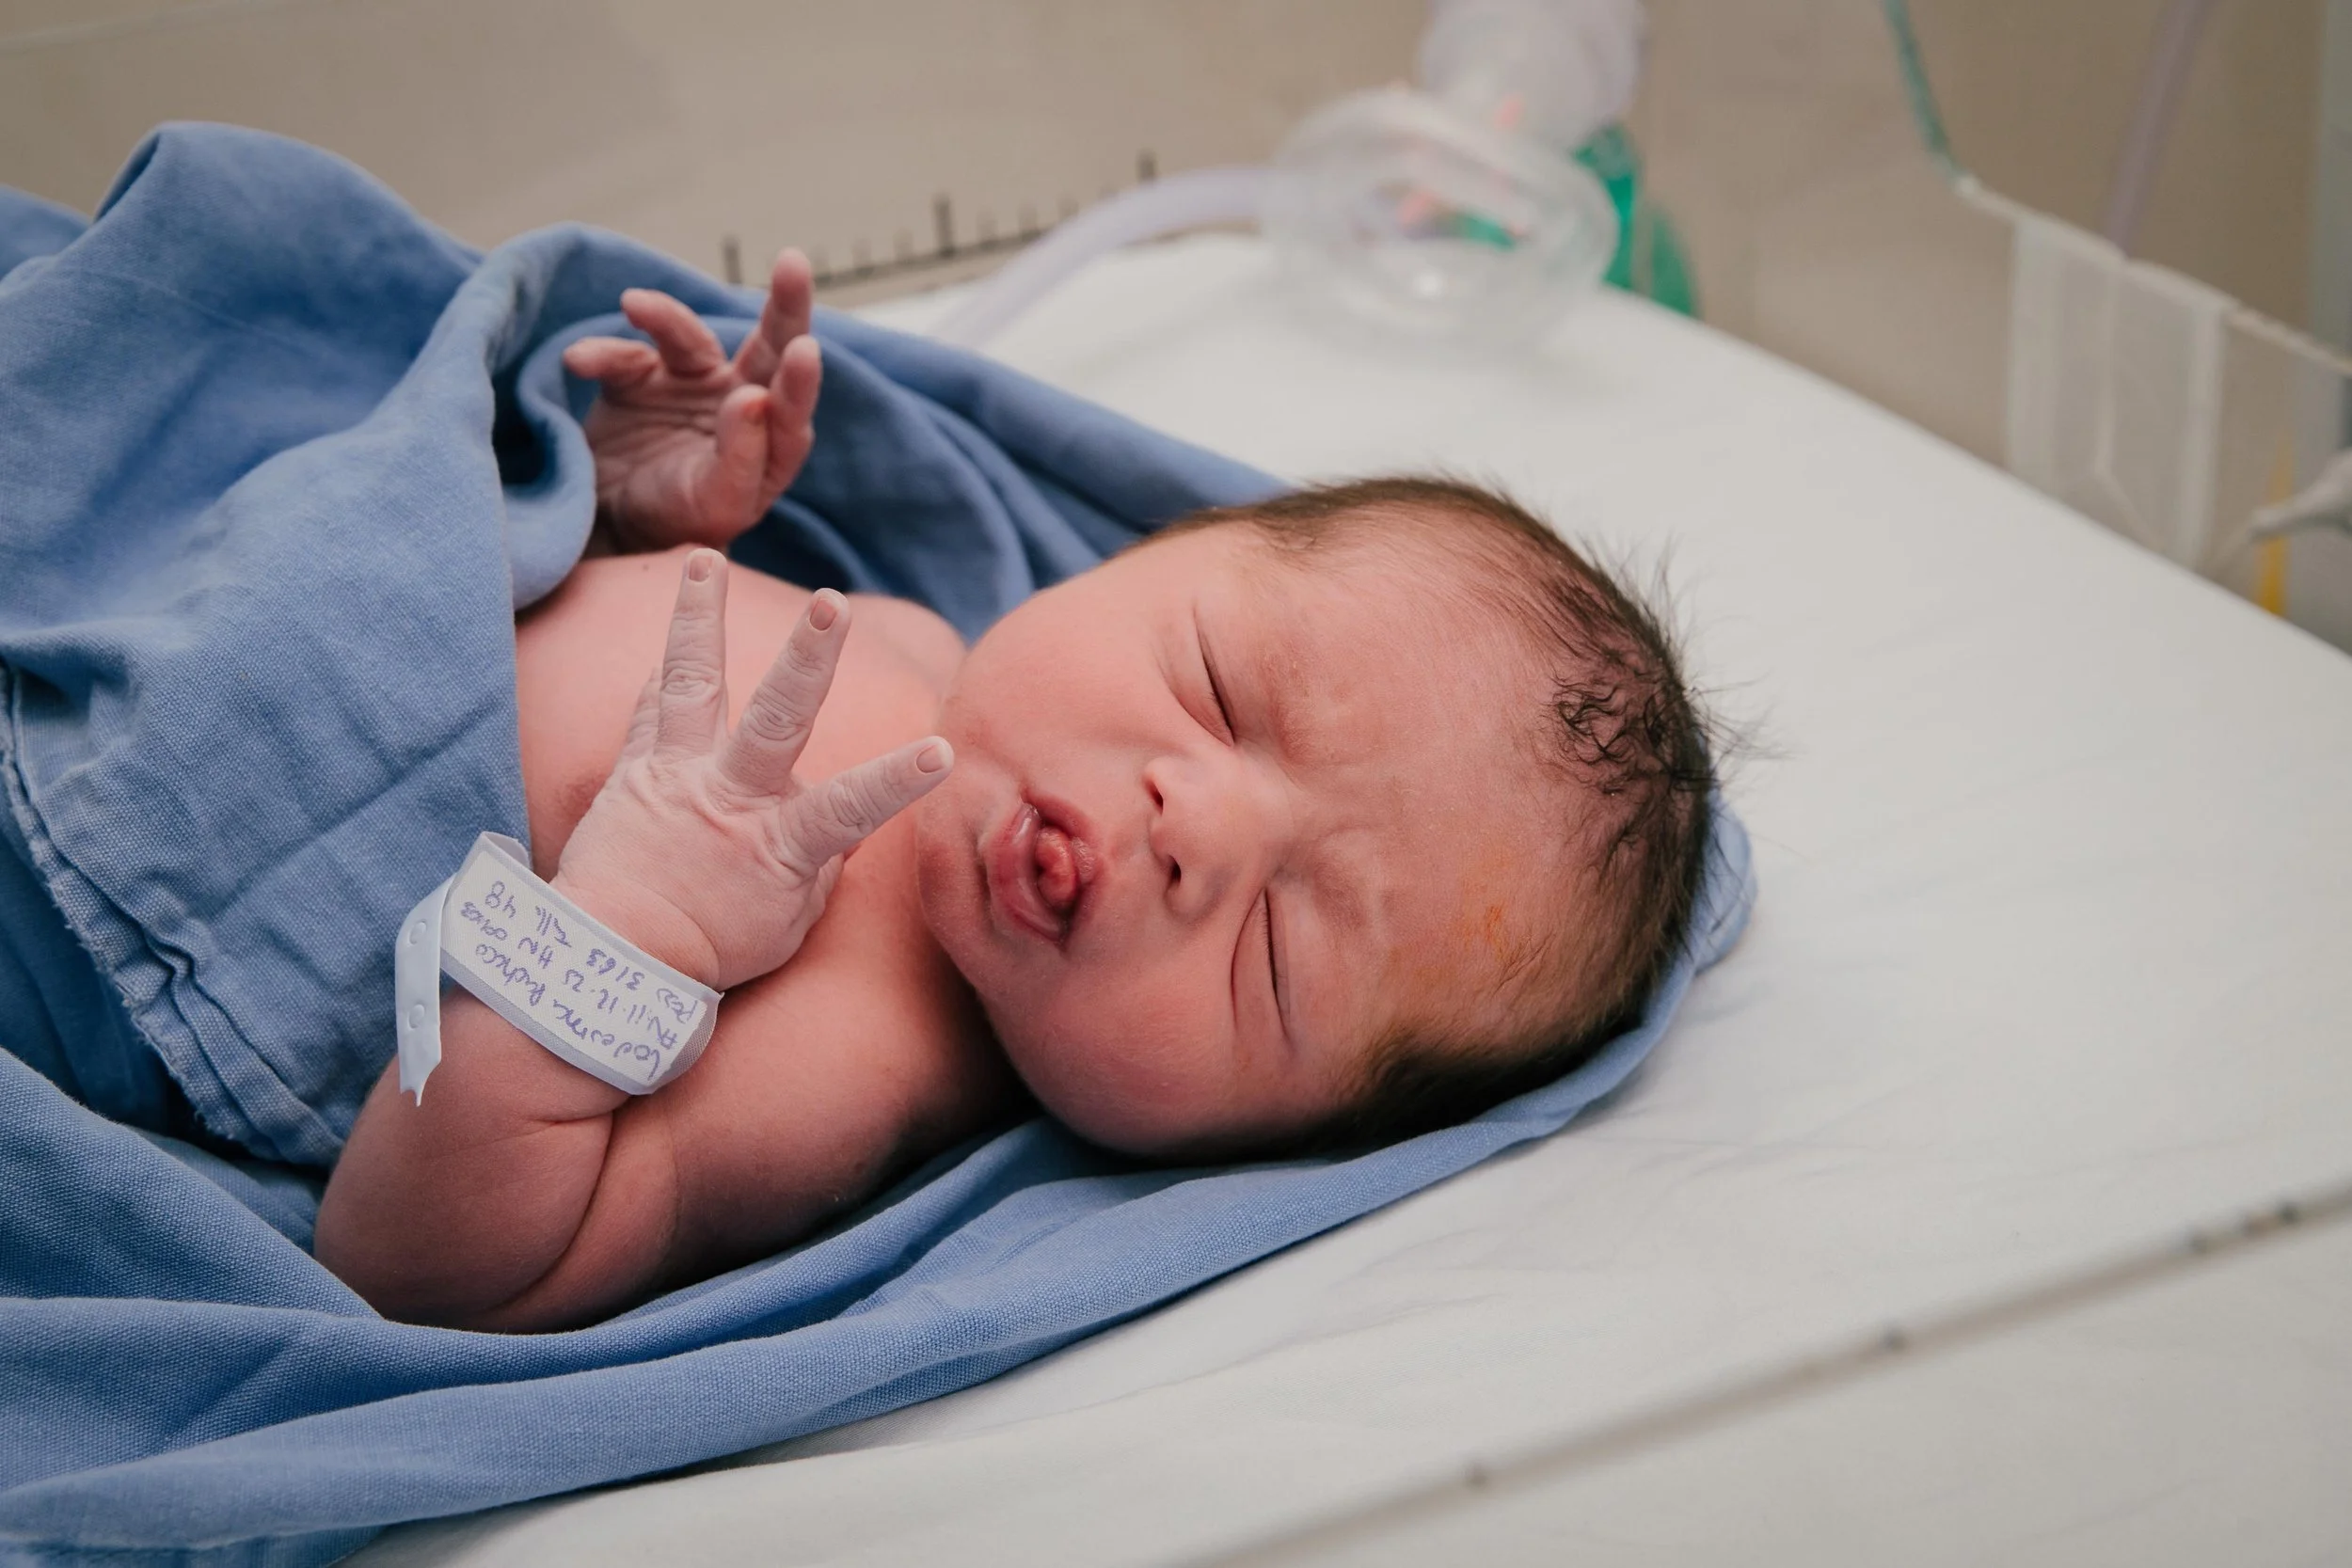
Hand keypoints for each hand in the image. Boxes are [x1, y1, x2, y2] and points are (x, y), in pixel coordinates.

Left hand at [552, 549, 950, 992]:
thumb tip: (843, 827)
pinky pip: (649, 714)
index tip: (941, 749)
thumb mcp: (788, 919)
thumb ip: (819, 863)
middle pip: (775, 721)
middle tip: (832, 605)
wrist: (608, 961)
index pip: (852, 809)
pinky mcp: (632, 773)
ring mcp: (676, 778)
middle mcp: (728, 799)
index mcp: (779, 845)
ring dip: (699, 616)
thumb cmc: (711, 949)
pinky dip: (661, 680)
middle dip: (809, 660)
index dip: (897, 779)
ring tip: (704, 558)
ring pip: (691, 684)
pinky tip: (669, 648)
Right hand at [561, 249, 822, 553]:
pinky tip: (579, 363)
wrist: (609, 530)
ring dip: (666, 316)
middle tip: (793, 264)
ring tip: (635, 304)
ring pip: (693, 338)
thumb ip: (740, 458)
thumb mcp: (714, 505)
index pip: (793, 409)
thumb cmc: (676, 525)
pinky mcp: (643, 378)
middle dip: (785, 306)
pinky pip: (628, 355)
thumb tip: (753, 399)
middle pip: (772, 349)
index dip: (799, 380)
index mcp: (771, 446)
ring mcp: (694, 386)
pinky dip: (605, 354)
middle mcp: (742, 406)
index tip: (803, 349)